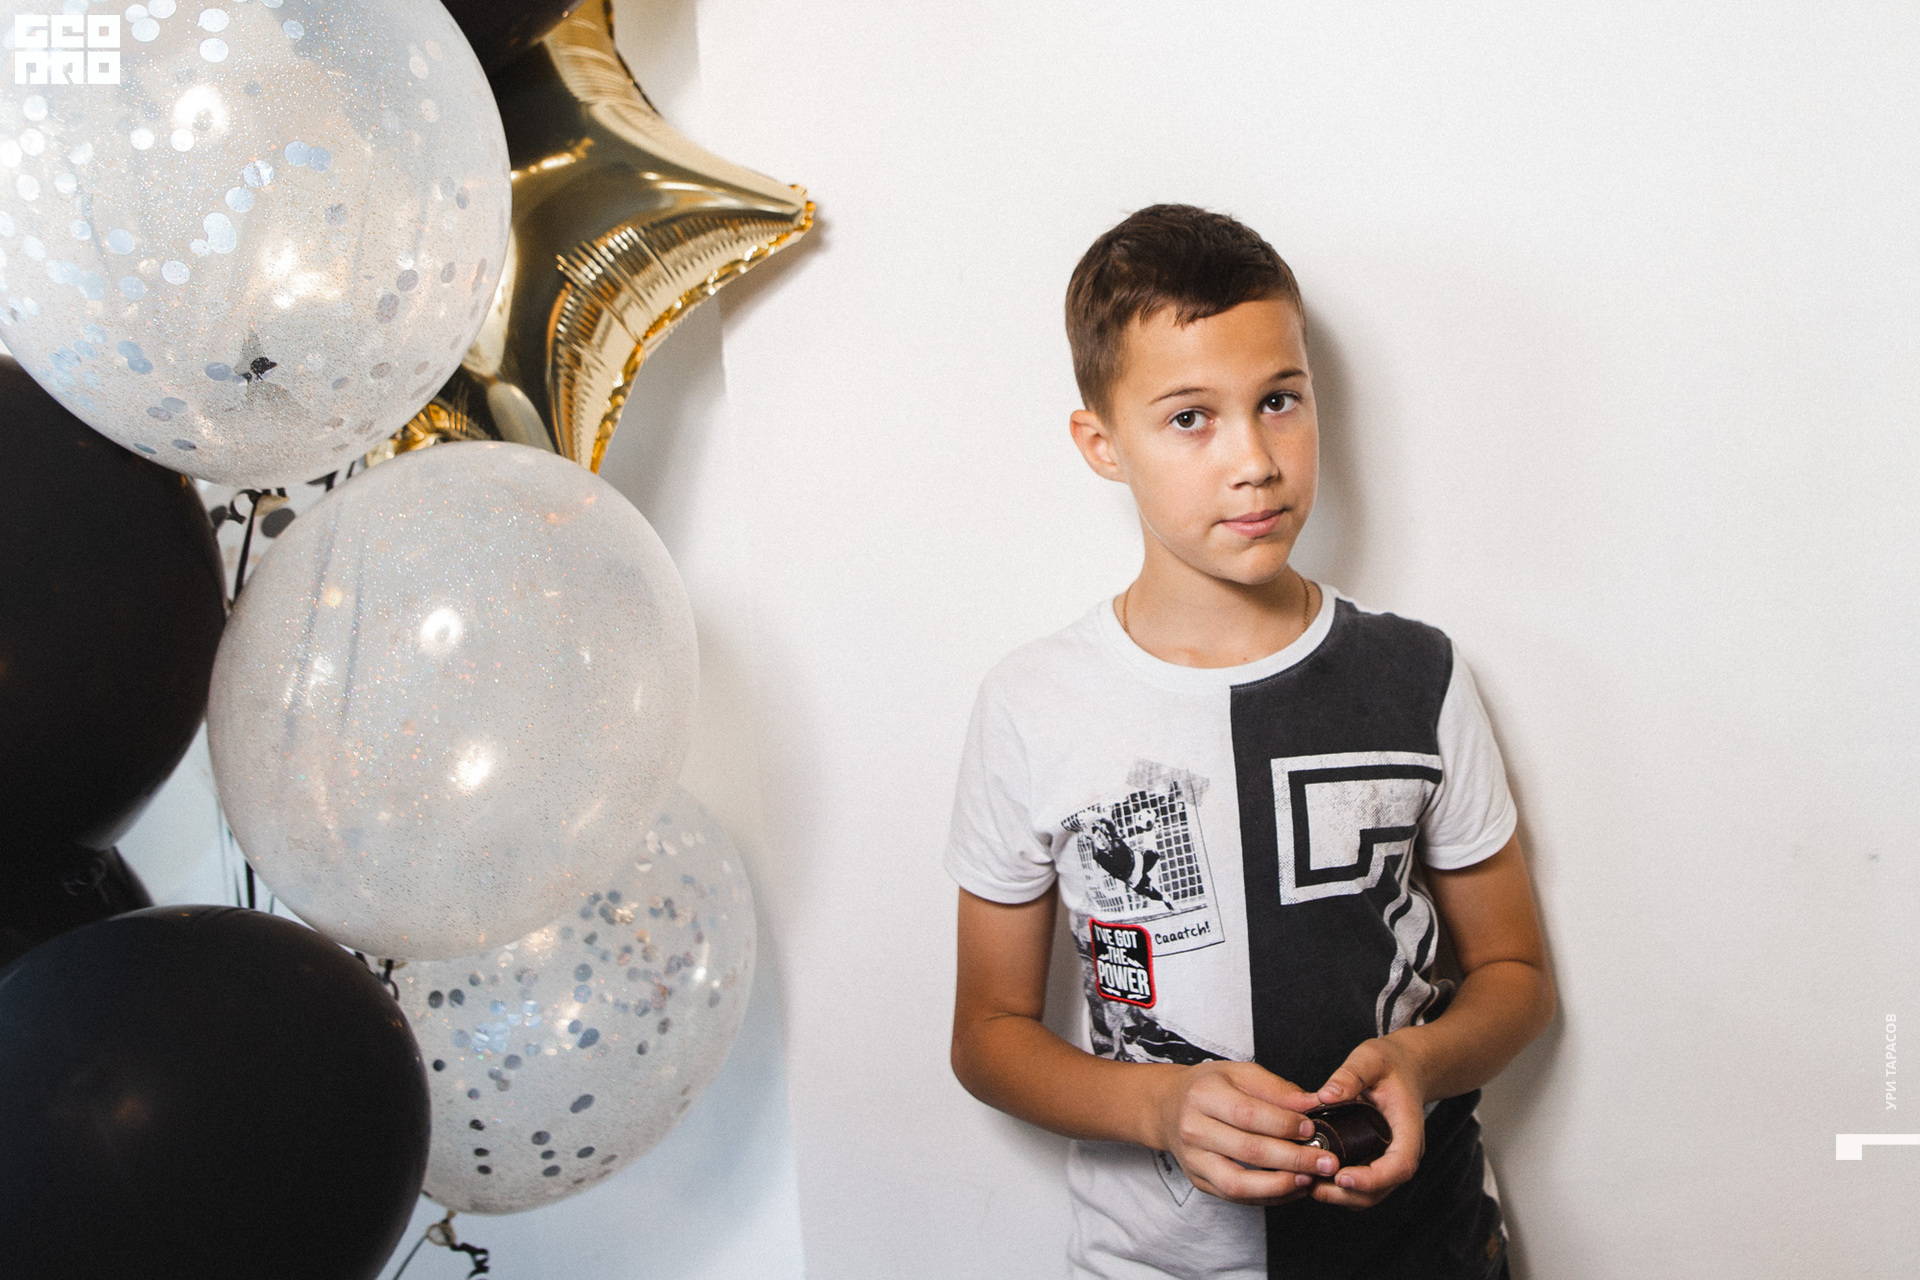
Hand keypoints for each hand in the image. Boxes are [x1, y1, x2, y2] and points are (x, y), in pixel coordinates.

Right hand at [1149, 1060, 1342, 1205]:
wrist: (1169, 1107)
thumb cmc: (1210, 1087)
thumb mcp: (1239, 1073)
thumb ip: (1277, 1089)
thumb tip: (1313, 1104)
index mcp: (1203, 1095)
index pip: (1248, 1114)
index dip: (1284, 1124)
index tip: (1312, 1128)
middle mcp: (1193, 1129)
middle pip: (1248, 1150)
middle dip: (1293, 1159)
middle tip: (1327, 1161)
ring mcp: (1194, 1160)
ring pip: (1238, 1183)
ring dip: (1279, 1186)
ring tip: (1309, 1180)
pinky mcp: (1199, 1181)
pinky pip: (1236, 1197)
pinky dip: (1268, 1197)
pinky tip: (1292, 1188)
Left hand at [1307, 1034, 1430, 1208]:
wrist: (1404, 1068)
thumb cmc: (1390, 1064)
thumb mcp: (1370, 1059)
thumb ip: (1350, 1075)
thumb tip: (1326, 1095)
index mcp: (1409, 1130)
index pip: (1399, 1166)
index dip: (1371, 1179)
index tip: (1341, 1177)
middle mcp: (1402, 1151)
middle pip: (1380, 1190)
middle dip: (1346, 1194)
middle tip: (1310, 1182)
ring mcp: (1388, 1160)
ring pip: (1368, 1194)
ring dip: (1339, 1195)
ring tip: (1306, 1180)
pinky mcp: (1374, 1161)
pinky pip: (1359, 1186)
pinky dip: (1337, 1188)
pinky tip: (1312, 1174)